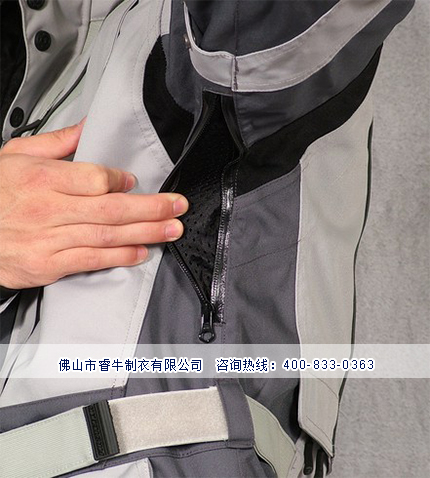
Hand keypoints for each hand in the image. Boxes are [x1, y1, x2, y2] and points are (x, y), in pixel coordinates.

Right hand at [0, 121, 187, 288]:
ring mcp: (49, 239)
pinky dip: (119, 257)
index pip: (94, 178)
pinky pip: (91, 261)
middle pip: (112, 208)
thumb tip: (89, 126)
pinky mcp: (48, 264)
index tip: (134, 181)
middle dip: (152, 207)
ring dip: (145, 232)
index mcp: (42, 178)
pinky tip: (141, 252)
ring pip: (108, 235)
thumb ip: (58, 142)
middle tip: (178, 206)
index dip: (120, 181)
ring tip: (172, 229)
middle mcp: (49, 209)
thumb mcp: (16, 156)